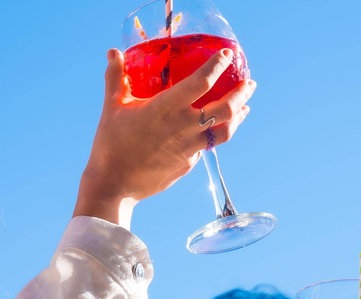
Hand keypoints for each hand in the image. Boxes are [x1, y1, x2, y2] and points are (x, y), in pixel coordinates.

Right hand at [75, 48, 255, 225]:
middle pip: (227, 108)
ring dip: (239, 116)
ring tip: (245, 107)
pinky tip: (214, 129)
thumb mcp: (113, 107)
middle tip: (250, 83)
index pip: (202, 81)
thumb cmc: (111, 143)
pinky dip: (215, 133)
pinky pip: (207, 145)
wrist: (114, 184)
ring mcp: (190, 148)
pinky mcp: (189, 163)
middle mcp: (184, 127)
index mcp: (166, 108)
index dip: (218, 66)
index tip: (228, 55)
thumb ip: (116, 77)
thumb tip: (113, 52)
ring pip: (225, 131)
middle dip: (242, 93)